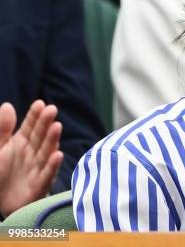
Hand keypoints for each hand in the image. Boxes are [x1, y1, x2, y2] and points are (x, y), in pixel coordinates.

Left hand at [0, 100, 63, 217]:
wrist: (0, 203)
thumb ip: (2, 129)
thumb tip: (7, 105)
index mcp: (21, 143)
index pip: (30, 126)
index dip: (35, 115)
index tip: (40, 103)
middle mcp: (32, 153)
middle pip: (40, 136)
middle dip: (46, 123)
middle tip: (52, 109)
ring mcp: (37, 168)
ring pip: (46, 151)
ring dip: (52, 139)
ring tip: (57, 126)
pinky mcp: (40, 185)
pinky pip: (46, 174)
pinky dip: (52, 165)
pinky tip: (57, 155)